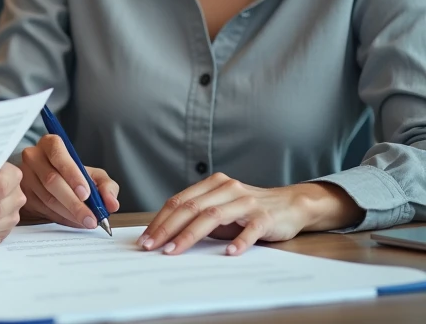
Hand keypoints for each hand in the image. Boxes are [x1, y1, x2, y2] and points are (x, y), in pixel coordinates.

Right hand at [18, 136, 119, 228]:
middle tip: (90, 218)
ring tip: (85, 221)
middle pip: (52, 180)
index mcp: (51, 144)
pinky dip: (60, 217)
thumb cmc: (71, 176)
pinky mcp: (21, 193)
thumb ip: (106, 186)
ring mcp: (24, 175)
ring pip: (47, 197)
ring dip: (69, 213)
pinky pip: (41, 208)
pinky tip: (72, 220)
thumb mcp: (92, 175)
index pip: (58, 155)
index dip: (72, 174)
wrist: (46, 182)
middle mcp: (34, 156)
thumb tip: (111, 203)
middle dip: (74, 203)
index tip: (85, 193)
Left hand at [138, 173, 362, 255]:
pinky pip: (249, 229)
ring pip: (212, 216)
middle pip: (191, 207)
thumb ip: (198, 217)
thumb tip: (166, 236)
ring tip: (174, 251)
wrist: (290, 205)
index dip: (160, 219)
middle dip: (167, 228)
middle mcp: (227, 188)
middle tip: (151, 246)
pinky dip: (239, 240)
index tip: (146, 238)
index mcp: (212, 184)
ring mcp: (246, 201)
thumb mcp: (221, 210)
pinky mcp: (265, 217)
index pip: (179, 201)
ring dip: (190, 235)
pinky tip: (229, 252)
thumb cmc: (249, 211)